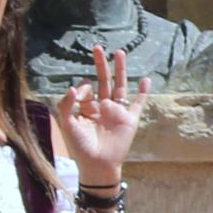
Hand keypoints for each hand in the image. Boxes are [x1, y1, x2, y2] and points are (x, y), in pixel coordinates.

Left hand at [57, 42, 144, 182]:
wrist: (97, 164)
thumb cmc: (80, 146)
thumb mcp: (68, 124)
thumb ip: (67, 104)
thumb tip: (74, 85)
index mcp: (88, 107)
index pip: (86, 89)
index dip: (83, 87)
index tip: (80, 92)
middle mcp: (103, 106)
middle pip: (104, 81)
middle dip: (101, 64)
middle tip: (97, 48)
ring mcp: (118, 112)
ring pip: (120, 86)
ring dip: (120, 70)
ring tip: (120, 52)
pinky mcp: (130, 119)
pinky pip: (138, 103)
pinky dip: (143, 92)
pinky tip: (146, 79)